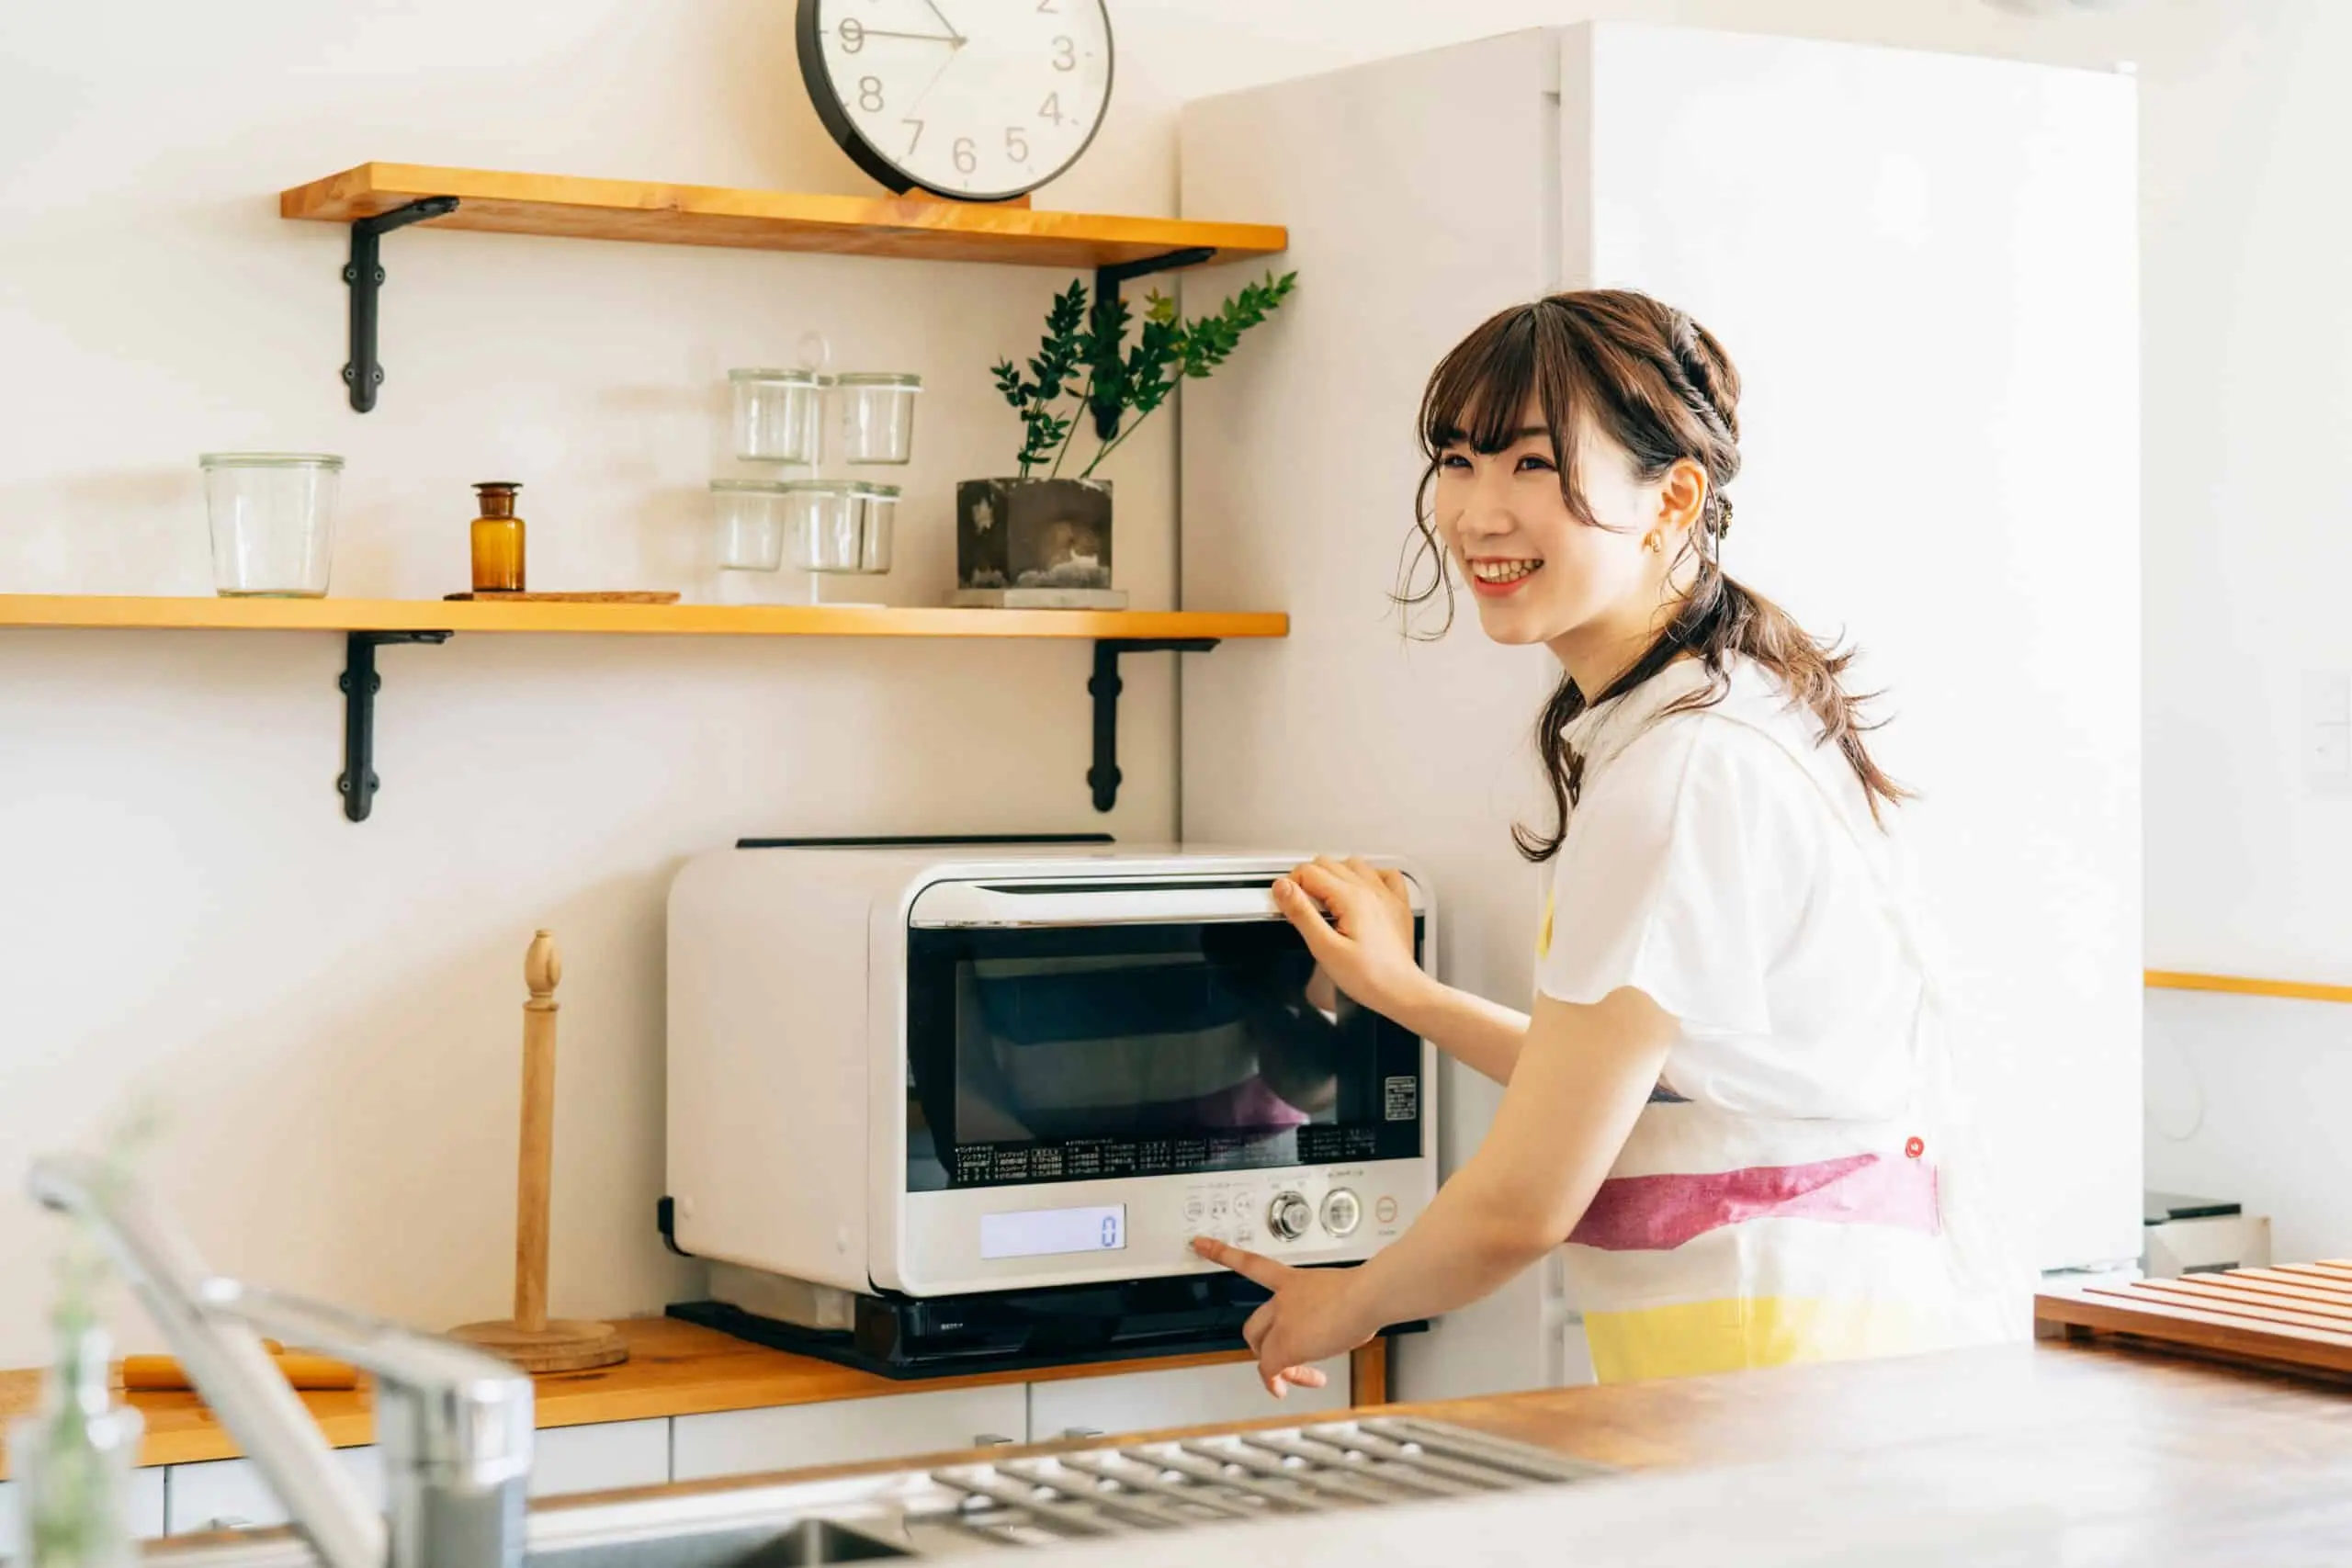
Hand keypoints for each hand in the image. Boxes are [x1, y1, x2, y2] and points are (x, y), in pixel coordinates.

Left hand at [1192, 1236, 1374, 1395]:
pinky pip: (1270, 1370)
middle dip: (1265, 1347)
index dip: (1222, 1253)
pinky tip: (1284, 1390)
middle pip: (1254, 1326)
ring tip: (1304, 1376)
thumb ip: (1334, 1308)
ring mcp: (1281, 1321)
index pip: (1250, 1264)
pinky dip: (1276, 1383)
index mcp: (1292, 1280)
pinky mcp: (1285, 1345)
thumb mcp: (1345, 1292)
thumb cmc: (1366, 1293)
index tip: (1199, 1243)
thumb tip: (1346, 1326)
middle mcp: (1280, 1299)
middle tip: (1286, 1361)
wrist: (1367, 1296)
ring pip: (1263, 1351)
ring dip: (1279, 1369)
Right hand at [1274, 857, 1424, 1019]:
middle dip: (1308, 880)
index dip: (1290, 885)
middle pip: (1327, 864)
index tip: (1287, 904)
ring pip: (1353, 864)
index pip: (1308, 871)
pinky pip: (1385, 874)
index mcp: (1350, 898)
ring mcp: (1386, 895)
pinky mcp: (1397, 905)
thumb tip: (1283, 888)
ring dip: (1335, 875)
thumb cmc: (1368, 976)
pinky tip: (1362, 892)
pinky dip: (1370, 877)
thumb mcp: (1324, 948)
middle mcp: (1370, 890)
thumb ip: (1301, 913)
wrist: (1401, 991)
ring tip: (1327, 902)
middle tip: (1302, 907)